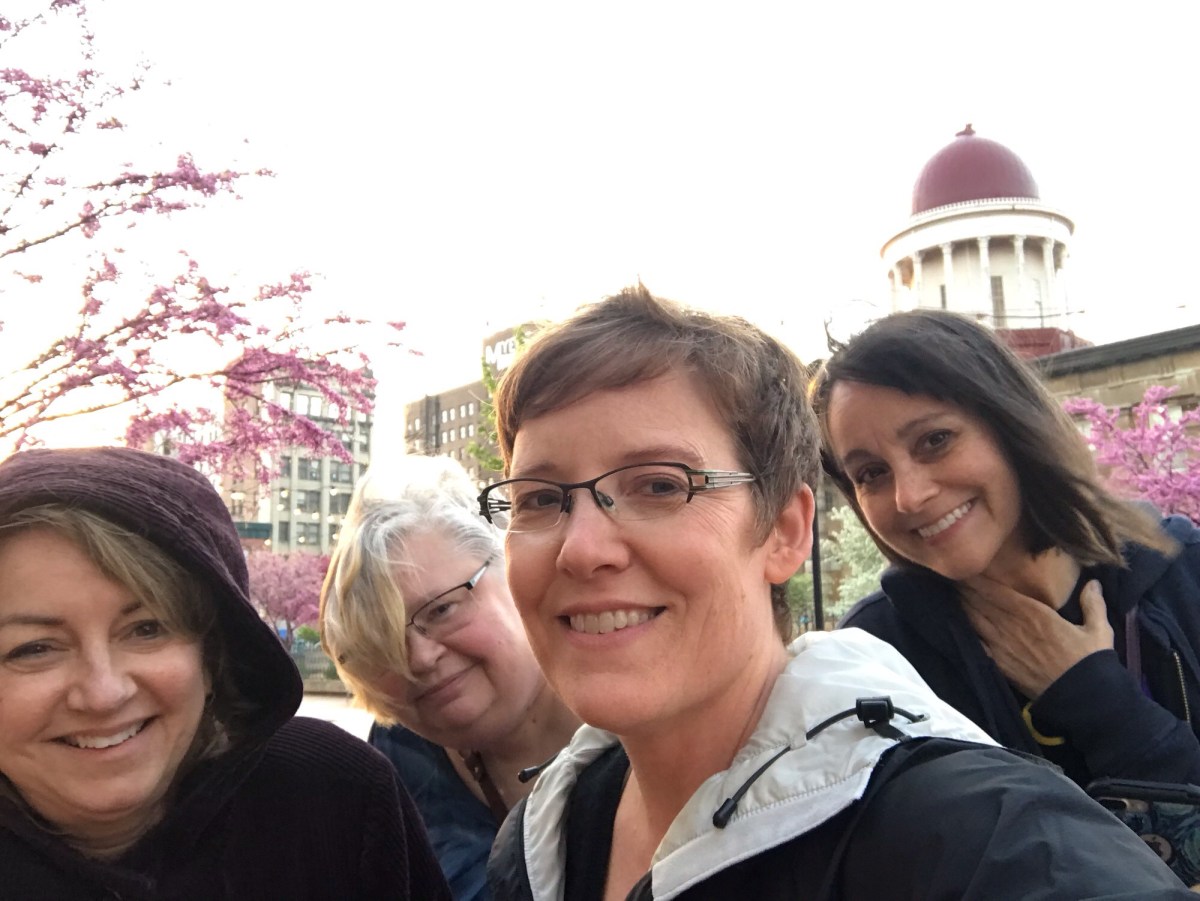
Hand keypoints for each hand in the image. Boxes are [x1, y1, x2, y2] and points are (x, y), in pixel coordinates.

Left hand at [961, 577, 1113, 698]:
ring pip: (974, 620)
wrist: (1082, 699)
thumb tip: (1094, 582)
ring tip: (950, 593)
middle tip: (951, 577)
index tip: (966, 570)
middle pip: (980, 603)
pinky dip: (964, 631)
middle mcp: (1013, 627)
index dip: (979, 580)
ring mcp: (1003, 646)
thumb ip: (1092, 604)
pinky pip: (976, 644)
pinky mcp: (999, 664)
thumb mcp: (1098, 631)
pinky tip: (953, 623)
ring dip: (962, 606)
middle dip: (965, 589)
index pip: (997, 592)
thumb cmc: (1090, 663)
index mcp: (1034, 614)